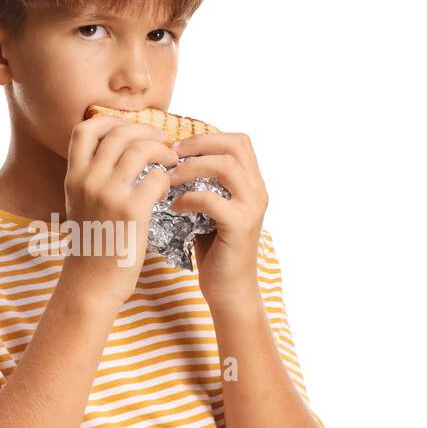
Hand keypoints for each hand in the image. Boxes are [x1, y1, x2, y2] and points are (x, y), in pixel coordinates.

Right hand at [61, 112, 179, 307]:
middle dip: (146, 132)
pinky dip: (168, 178)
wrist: (91, 283)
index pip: (85, 129)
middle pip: (119, 133)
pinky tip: (170, 188)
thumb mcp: (81, 206)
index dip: (110, 121)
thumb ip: (93, 179)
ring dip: (163, 150)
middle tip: (163, 142)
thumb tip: (116, 154)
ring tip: (173, 161)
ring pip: (141, 149)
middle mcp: (87, 180)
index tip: (129, 129)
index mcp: (73, 177)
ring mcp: (108, 194)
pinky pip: (157, 177)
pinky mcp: (131, 211)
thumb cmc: (92, 246)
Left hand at [165, 131, 267, 306]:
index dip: (206, 138)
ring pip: (226, 166)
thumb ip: (203, 185)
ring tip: (168, 179)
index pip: (238, 141)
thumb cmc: (214, 250)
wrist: (229, 290)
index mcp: (252, 183)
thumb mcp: (209, 210)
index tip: (177, 148)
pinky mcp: (240, 226)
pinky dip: (189, 197)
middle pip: (235, 145)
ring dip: (191, 167)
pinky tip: (174, 207)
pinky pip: (212, 199)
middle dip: (198, 144)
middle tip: (170, 156)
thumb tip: (171, 161)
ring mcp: (252, 208)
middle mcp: (257, 191)